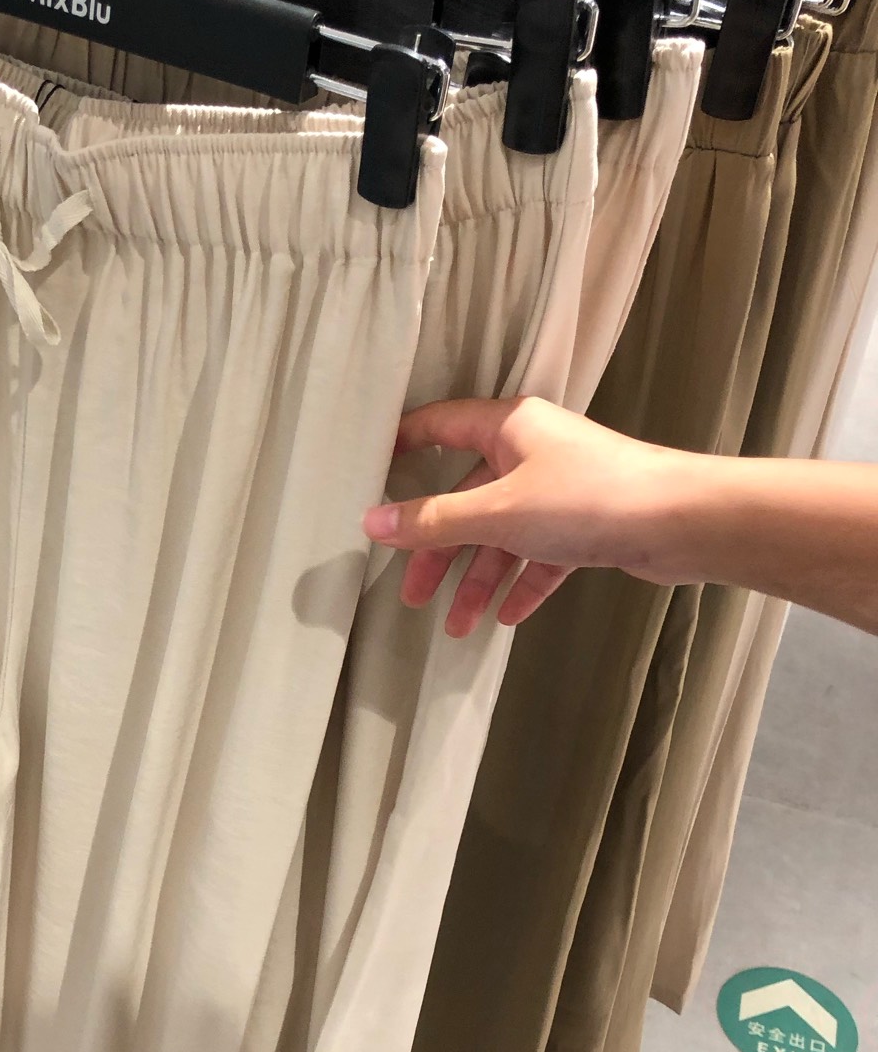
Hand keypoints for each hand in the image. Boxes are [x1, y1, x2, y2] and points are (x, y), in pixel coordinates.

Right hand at [363, 396, 695, 637]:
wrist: (681, 522)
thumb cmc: (589, 498)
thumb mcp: (497, 512)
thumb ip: (432, 521)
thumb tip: (372, 523)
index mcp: (508, 427)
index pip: (439, 426)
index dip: (402, 447)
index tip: (370, 478)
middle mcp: (532, 452)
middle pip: (466, 498)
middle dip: (439, 549)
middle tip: (412, 593)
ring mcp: (560, 488)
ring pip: (503, 534)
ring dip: (479, 579)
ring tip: (457, 625)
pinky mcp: (586, 523)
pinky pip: (540, 554)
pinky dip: (522, 583)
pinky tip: (507, 617)